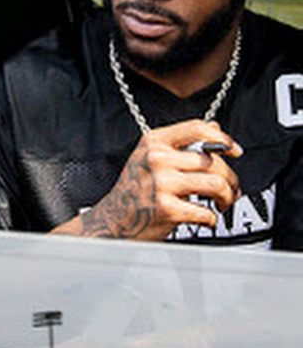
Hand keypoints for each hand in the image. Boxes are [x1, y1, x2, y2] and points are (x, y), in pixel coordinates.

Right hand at [60, 119, 241, 240]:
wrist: (113, 218)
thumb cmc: (133, 189)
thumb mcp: (149, 157)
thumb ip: (181, 144)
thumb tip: (214, 129)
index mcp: (153, 142)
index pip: (197, 128)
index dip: (222, 138)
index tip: (234, 150)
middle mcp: (157, 159)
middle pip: (213, 161)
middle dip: (231, 179)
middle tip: (231, 189)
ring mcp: (161, 184)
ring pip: (216, 184)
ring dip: (228, 197)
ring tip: (223, 203)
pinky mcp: (166, 208)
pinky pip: (206, 212)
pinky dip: (211, 218)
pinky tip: (205, 218)